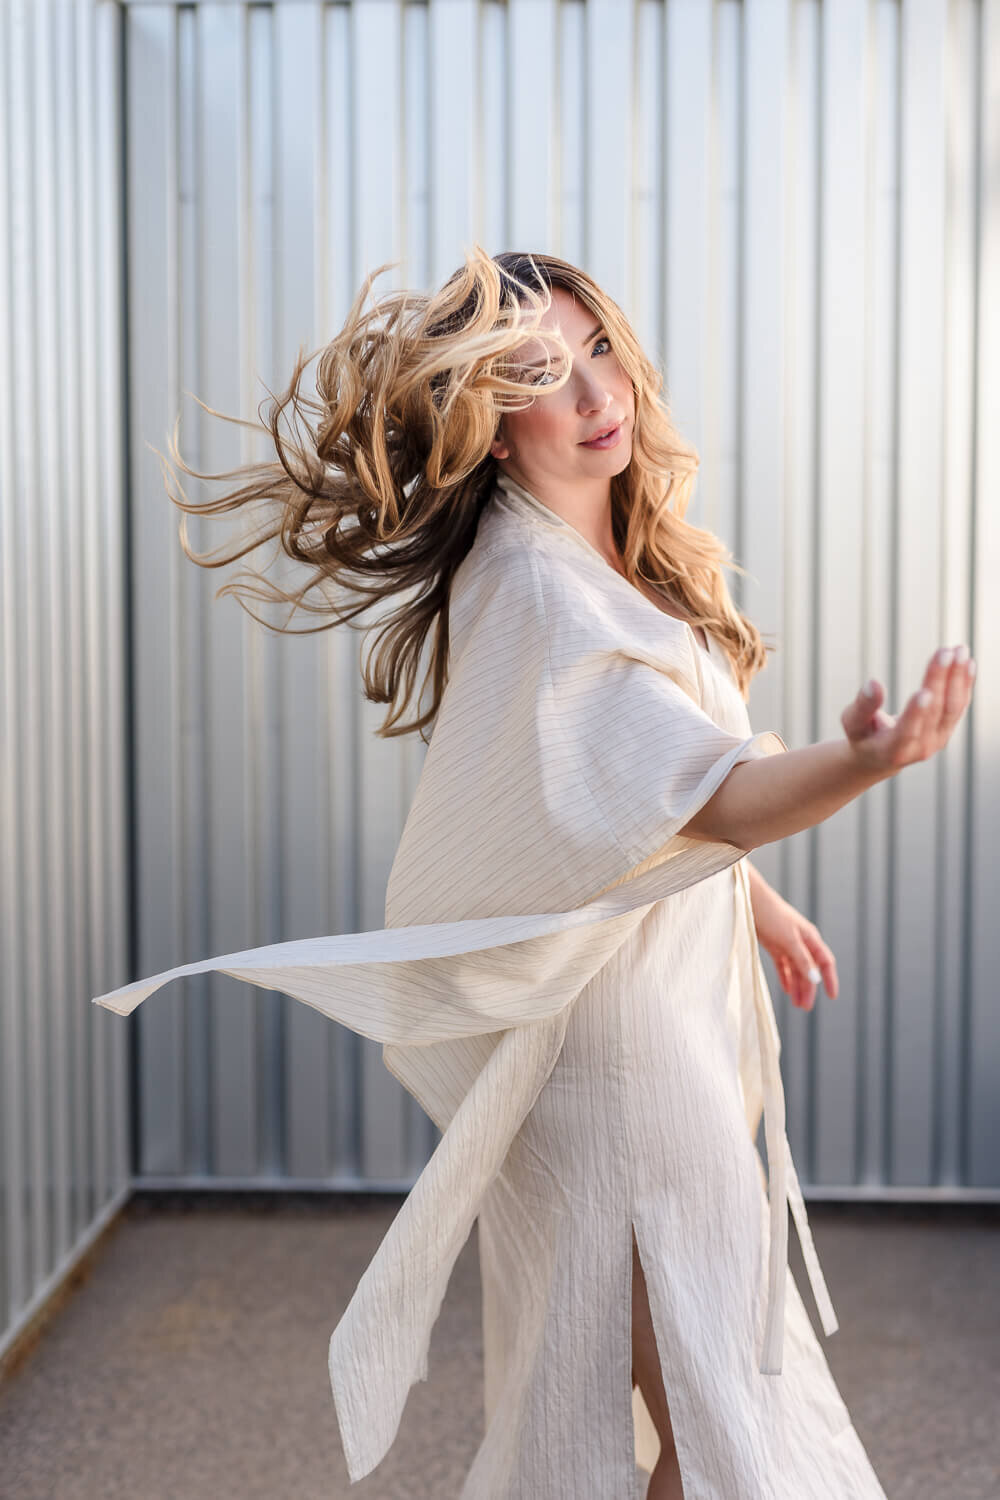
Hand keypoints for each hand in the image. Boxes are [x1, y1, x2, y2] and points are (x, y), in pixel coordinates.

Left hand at [750, 880, 836, 1011]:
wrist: (749, 900)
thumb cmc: (771, 915)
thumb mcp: (788, 939)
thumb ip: (802, 959)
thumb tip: (816, 980)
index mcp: (810, 938)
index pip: (825, 962)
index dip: (830, 979)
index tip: (832, 997)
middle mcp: (801, 942)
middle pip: (809, 970)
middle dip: (809, 989)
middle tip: (805, 1008)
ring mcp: (787, 944)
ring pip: (796, 970)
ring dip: (798, 987)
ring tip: (797, 1004)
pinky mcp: (774, 945)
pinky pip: (784, 966)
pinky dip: (786, 978)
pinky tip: (787, 990)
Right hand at [841, 644, 975, 775]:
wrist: (881, 757)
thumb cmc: (862, 736)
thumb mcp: (853, 724)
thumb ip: (862, 706)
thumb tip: (873, 682)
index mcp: (893, 750)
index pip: (907, 731)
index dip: (915, 713)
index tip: (923, 691)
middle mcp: (921, 748)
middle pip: (934, 711)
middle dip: (939, 680)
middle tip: (944, 652)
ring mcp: (938, 740)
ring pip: (952, 707)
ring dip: (958, 678)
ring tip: (959, 650)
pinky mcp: (947, 729)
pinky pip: (959, 705)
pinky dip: (964, 683)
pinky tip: (967, 662)